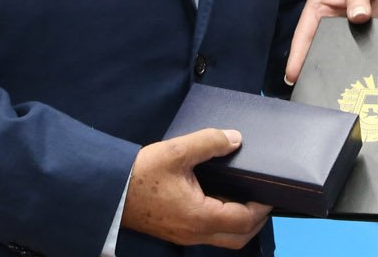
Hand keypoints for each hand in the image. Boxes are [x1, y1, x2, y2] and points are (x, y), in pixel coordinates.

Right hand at [120, 128, 270, 247]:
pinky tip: (220, 198)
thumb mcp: (177, 151)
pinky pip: (208, 233)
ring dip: (239, 222)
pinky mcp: (176, 232)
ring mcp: (184, 236)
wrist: (109, 191)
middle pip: (239, 238)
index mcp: (200, 217)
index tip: (268, 191)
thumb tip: (235, 139)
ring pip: (223, 238)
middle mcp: (194, 233)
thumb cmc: (140, 174)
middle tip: (262, 197)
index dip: (261, 207)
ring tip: (243, 196)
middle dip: (256, 220)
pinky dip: (222, 221)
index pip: (244, 220)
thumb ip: (210, 142)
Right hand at [285, 0, 377, 84]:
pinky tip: (363, 82)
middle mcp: (331, 26)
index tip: (292, 76)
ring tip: (337, 92)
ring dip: (340, 71)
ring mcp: (349, 36)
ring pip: (341, 58)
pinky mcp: (367, 41)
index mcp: (319, 10)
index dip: (297, 56)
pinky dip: (362, 67)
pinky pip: (362, 56)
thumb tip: (360, 17)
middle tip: (312, 91)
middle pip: (319, 52)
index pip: (304, 36)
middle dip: (315, 70)